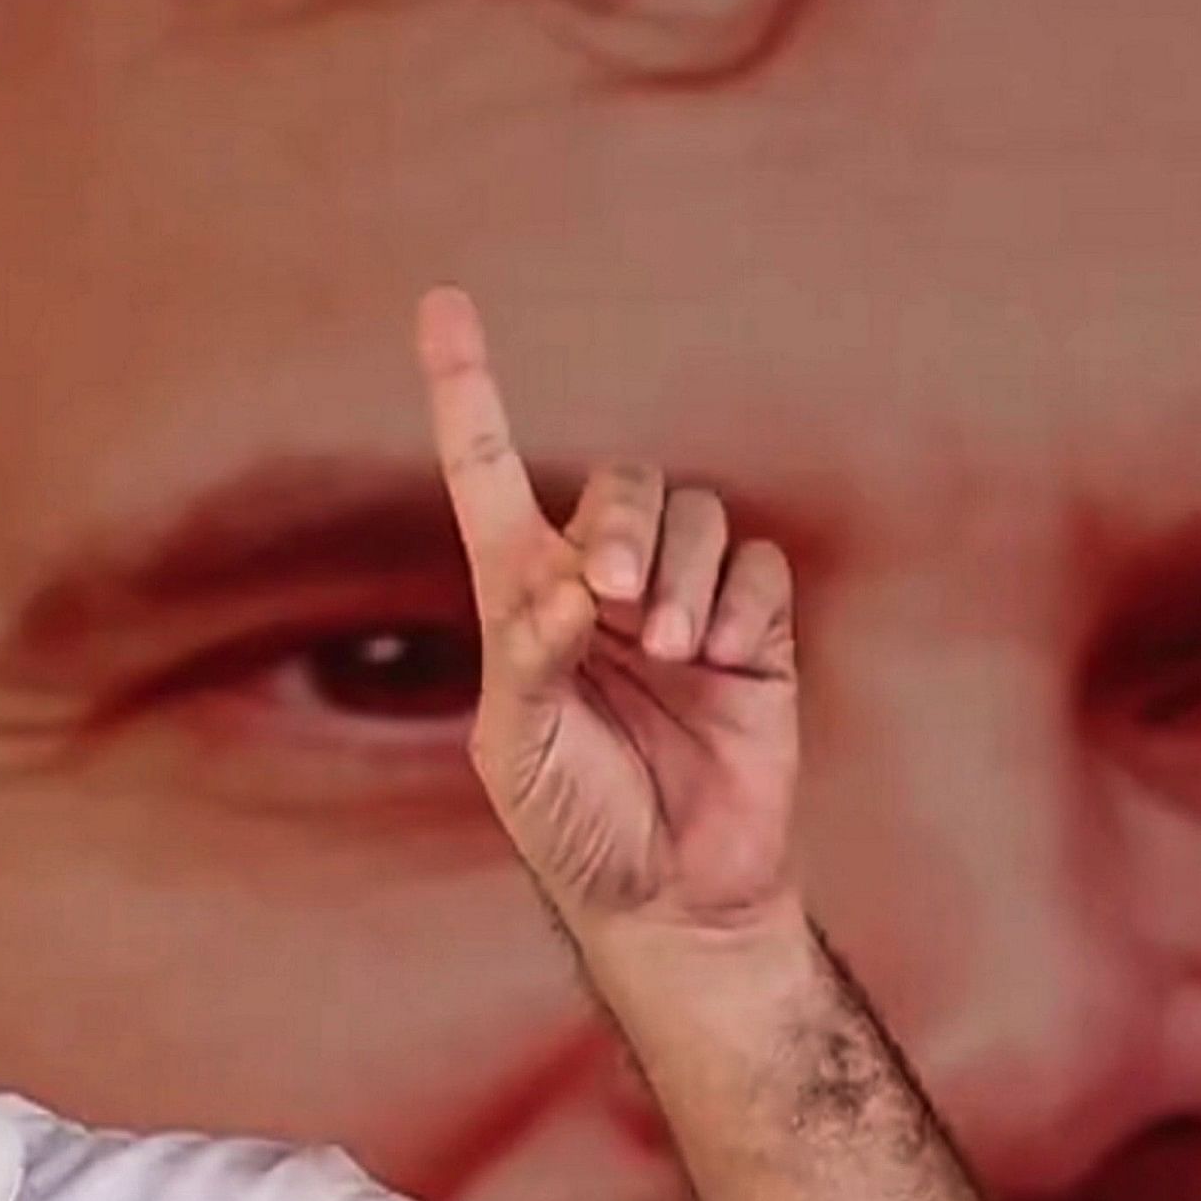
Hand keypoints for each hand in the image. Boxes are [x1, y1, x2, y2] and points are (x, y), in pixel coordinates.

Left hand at [417, 286, 800, 939]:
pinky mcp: (755, 635)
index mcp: (520, 602)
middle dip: (619, 524)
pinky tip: (724, 661)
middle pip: (618, 487)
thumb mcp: (520, 754)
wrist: (674, 898)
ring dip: (681, 570)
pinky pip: (758, 566)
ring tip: (673, 650)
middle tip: (610, 596)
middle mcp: (601, 587)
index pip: (488, 472)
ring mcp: (681, 605)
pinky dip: (740, 601)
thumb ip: (530, 661)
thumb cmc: (575, 830)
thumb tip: (569, 584)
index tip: (441, 302)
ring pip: (694, 515)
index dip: (468, 390)